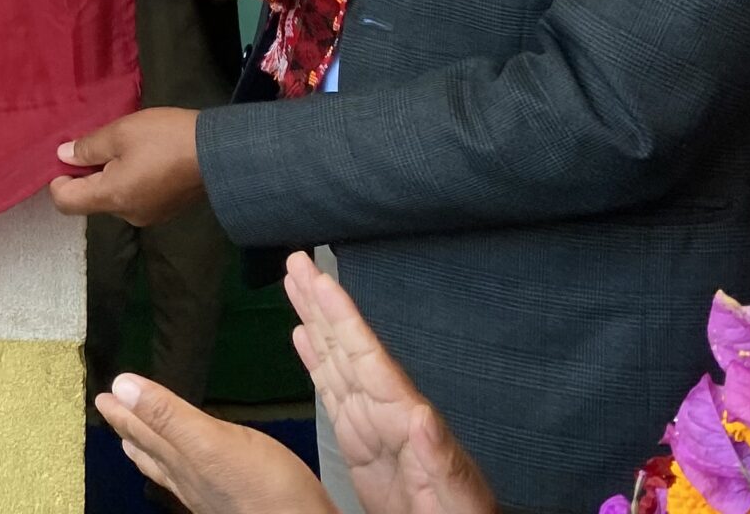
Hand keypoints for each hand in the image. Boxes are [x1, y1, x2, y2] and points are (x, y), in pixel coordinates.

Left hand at [49, 106, 203, 222]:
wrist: (218, 152)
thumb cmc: (165, 138)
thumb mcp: (121, 132)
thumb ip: (88, 146)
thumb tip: (63, 157)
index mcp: (112, 197)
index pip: (65, 203)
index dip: (57, 180)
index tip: (66, 157)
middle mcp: (127, 215)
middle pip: (91, 199)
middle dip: (89, 172)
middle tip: (102, 141)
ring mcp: (148, 215)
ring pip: (114, 197)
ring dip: (112, 174)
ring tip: (129, 146)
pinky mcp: (165, 210)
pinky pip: (135, 197)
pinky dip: (132, 180)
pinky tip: (147, 157)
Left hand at [94, 373, 334, 513]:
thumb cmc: (260, 484)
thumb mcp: (209, 442)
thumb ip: (166, 415)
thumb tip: (120, 387)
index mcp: (179, 458)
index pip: (141, 429)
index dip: (122, 410)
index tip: (103, 395)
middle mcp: (187, 477)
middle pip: (150, 448)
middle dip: (129, 426)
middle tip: (110, 410)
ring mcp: (207, 492)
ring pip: (168, 466)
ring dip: (148, 448)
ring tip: (131, 442)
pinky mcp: (229, 499)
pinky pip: (190, 478)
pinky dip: (177, 465)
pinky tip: (185, 471)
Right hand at [283, 252, 494, 513]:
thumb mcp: (457, 498)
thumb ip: (440, 459)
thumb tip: (420, 415)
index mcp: (405, 420)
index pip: (366, 357)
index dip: (341, 317)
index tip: (320, 279)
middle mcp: (387, 412)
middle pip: (347, 347)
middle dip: (321, 304)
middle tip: (297, 260)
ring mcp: (372, 426)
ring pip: (336, 361)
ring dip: (313, 321)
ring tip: (292, 282)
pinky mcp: (360, 446)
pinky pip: (332, 392)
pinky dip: (316, 361)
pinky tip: (302, 336)